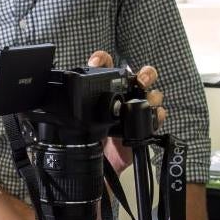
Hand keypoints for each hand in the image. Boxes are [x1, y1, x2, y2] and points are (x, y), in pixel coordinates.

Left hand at [87, 51, 164, 174]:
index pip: (107, 65)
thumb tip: (62, 105)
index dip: (102, 60)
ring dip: (152, 93)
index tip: (95, 63)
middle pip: (141, 75)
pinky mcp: (145, 125)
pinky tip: (153, 116)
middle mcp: (125, 94)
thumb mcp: (82, 120)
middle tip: (138, 80)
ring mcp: (137, 109)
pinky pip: (157, 116)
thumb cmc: (93, 136)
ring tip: (146, 95)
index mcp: (107, 87)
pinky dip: (157, 115)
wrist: (101, 159)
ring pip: (153, 94)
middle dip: (144, 74)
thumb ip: (77, 109)